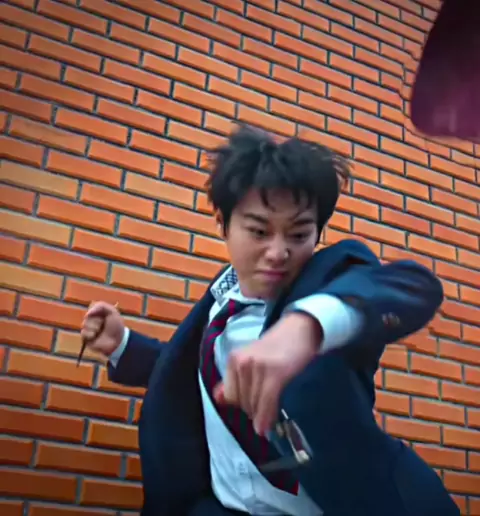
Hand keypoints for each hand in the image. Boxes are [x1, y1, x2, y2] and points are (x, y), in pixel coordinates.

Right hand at [81, 301, 124, 356]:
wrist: (117, 340)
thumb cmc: (116, 326)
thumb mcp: (112, 312)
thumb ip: (101, 306)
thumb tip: (87, 313)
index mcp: (97, 314)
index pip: (90, 309)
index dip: (95, 311)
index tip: (102, 315)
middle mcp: (91, 321)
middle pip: (87, 317)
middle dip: (96, 321)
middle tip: (102, 324)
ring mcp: (88, 329)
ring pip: (84, 324)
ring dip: (93, 327)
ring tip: (99, 331)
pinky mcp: (86, 338)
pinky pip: (83, 333)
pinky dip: (90, 334)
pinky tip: (95, 336)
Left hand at [213, 312, 322, 435]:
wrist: (300, 329)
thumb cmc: (277, 346)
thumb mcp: (250, 358)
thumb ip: (233, 378)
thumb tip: (217, 398)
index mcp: (233, 359)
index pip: (230, 395)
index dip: (241, 405)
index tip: (253, 407)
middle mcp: (242, 362)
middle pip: (241, 401)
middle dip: (252, 410)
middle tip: (266, 408)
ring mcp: (257, 367)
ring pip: (253, 404)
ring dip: (260, 415)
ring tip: (269, 416)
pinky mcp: (275, 373)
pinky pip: (266, 402)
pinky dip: (265, 417)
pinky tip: (265, 428)